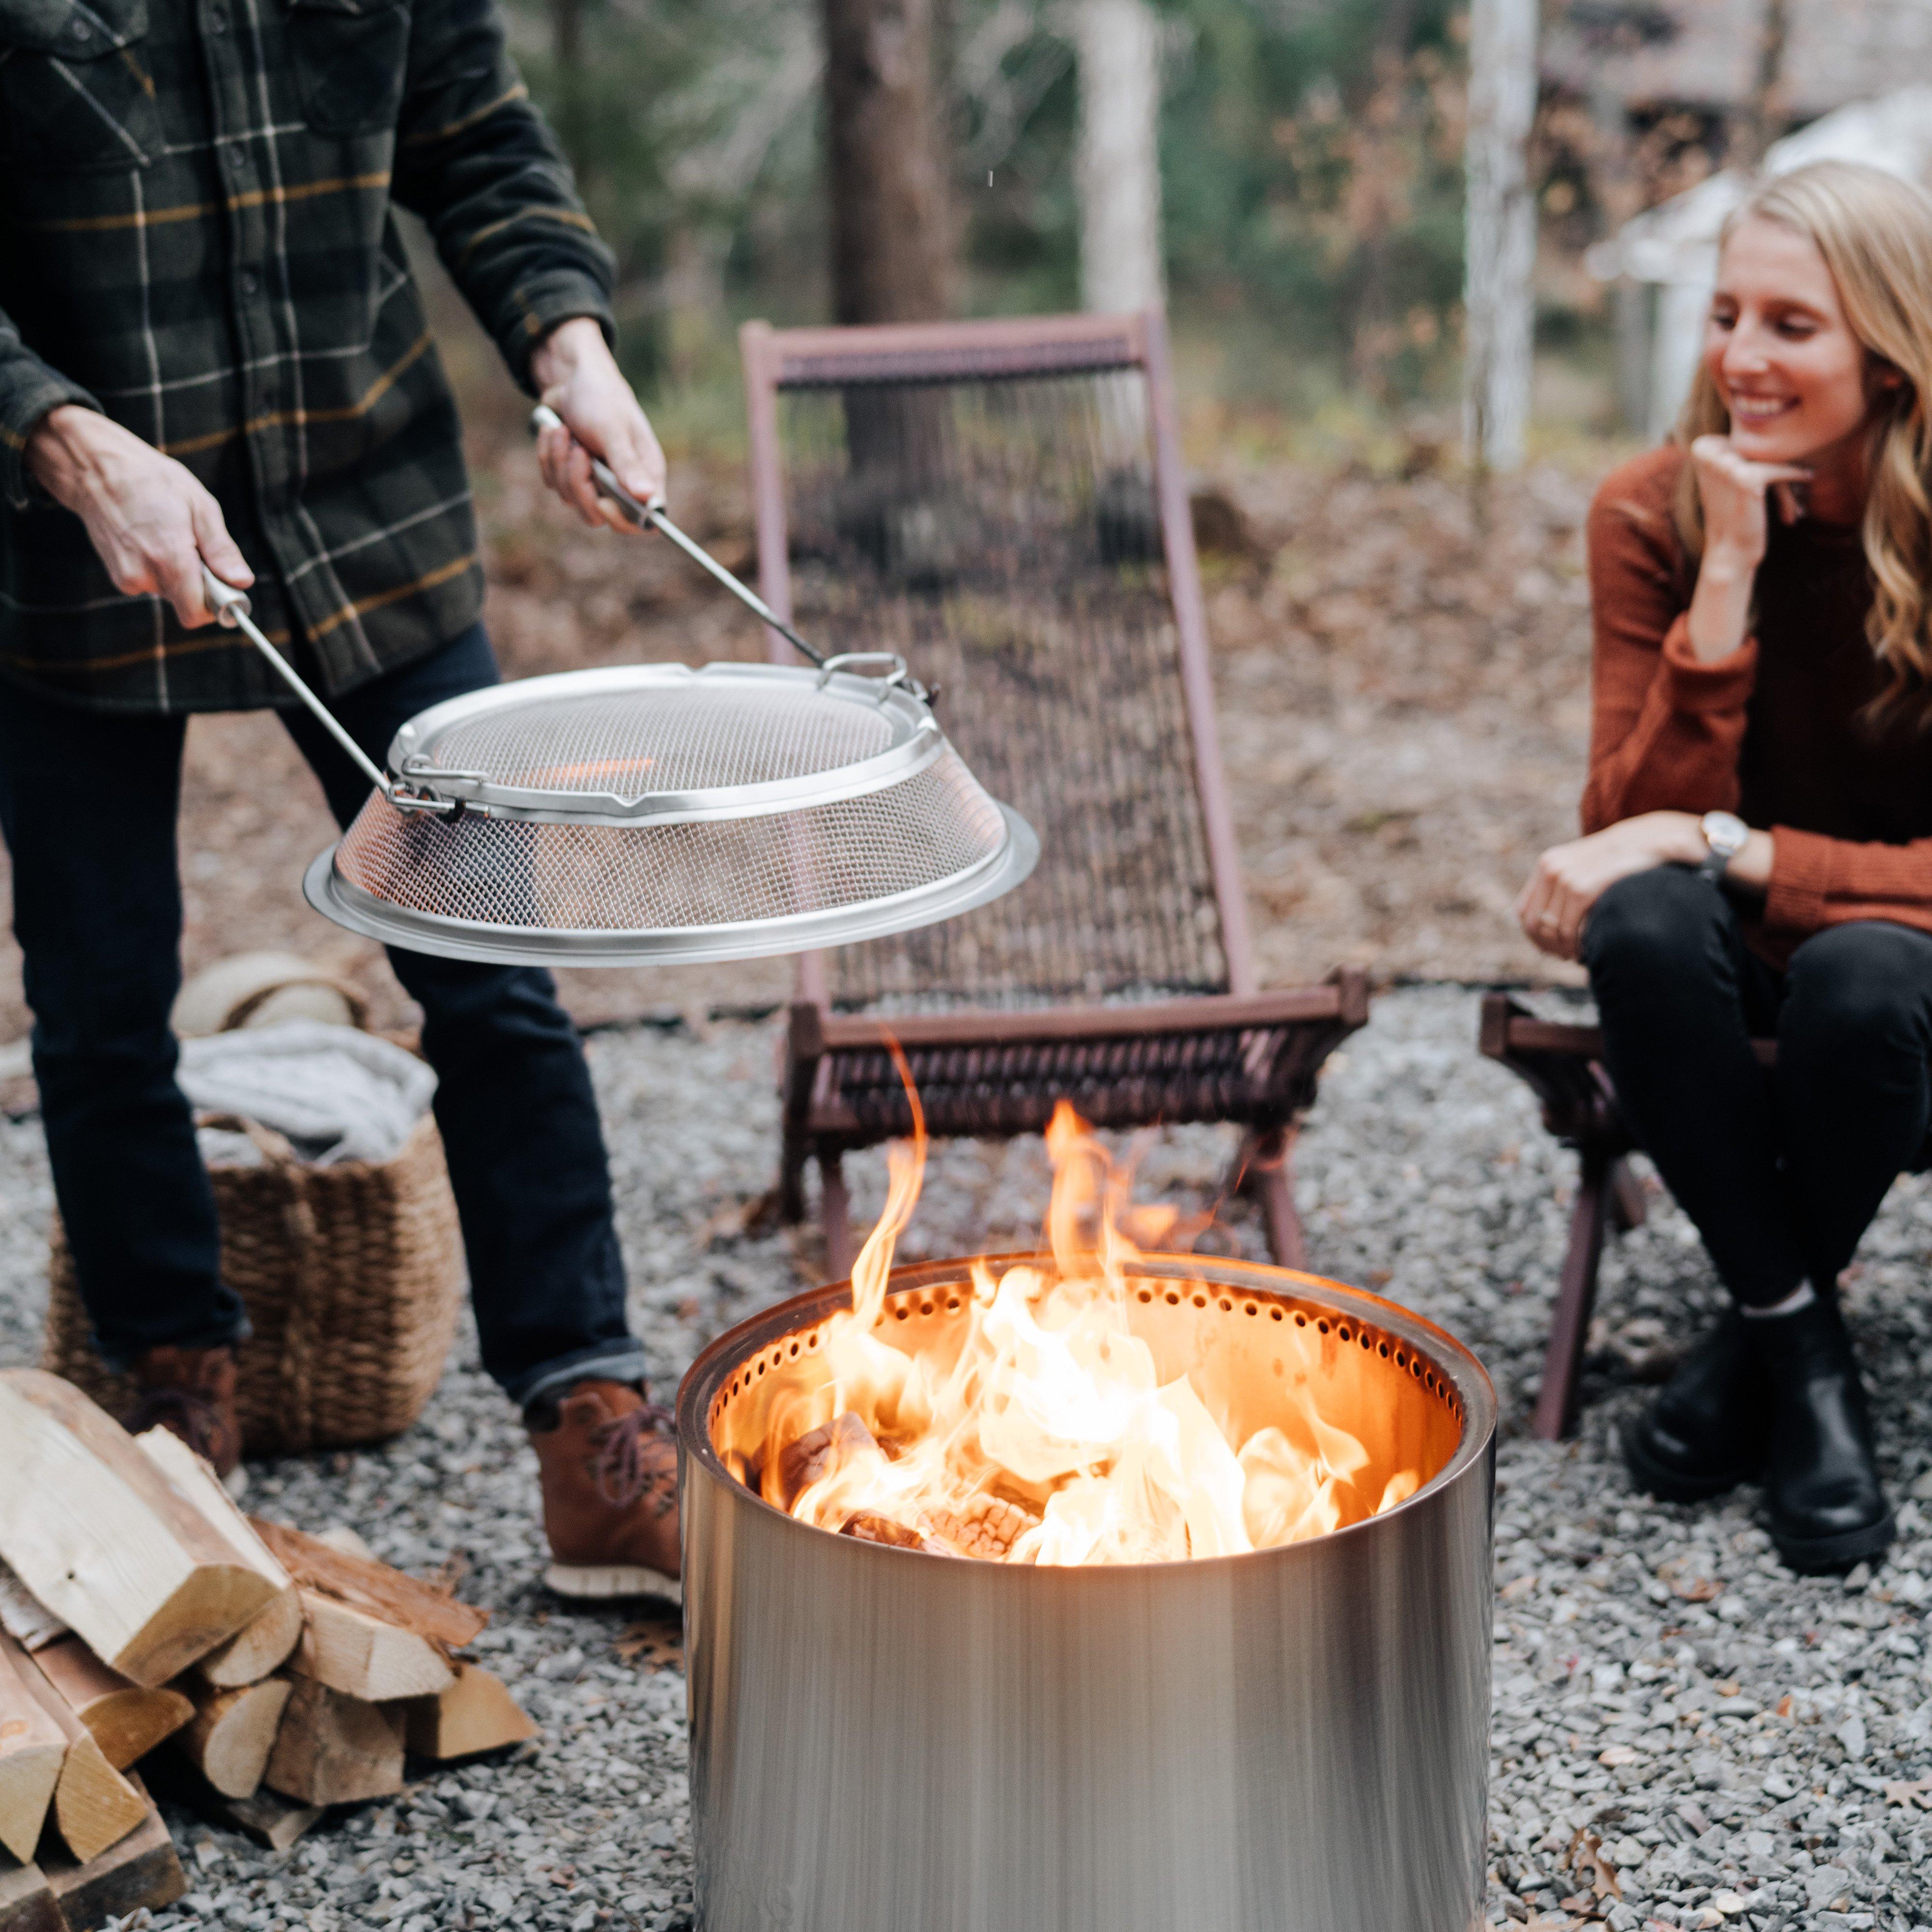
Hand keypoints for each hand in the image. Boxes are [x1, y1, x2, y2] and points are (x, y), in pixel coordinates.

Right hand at [26, 406, 251, 626]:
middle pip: (186, 602)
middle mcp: (145, 575)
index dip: (216, 603)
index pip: (196, 613)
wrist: (96, 469)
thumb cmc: (152, 481)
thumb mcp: (200, 506)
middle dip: (199, 583)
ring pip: (169, 591)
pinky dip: (158, 568)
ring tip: (167, 534)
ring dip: (177, 572)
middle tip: (194, 546)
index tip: (223, 582)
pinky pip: (151, 583)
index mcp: (170, 559)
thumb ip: (222, 550)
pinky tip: (150, 538)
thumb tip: (242, 582)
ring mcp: (127, 577)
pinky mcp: (117, 576)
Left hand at [530, 317, 665, 531]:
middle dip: (578, 483)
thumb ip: (628, 465)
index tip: (602, 502)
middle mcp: (622, 483)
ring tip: (563, 430)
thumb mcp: (614, 430)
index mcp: (645, 474)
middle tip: (577, 450)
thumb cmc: (601, 398)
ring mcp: (595, 481)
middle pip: (598, 515)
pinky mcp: (571, 473)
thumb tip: (650, 499)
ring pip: (570, 499)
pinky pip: (552, 482)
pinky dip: (547, 456)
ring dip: (559, 462)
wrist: (570, 377)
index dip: (623, 521)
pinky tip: (555, 431)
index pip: (645, 522)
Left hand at [1516, 812, 1704, 960]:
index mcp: (1547, 864)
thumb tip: (1547, 928)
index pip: (1524, 910)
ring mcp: (1564, 878)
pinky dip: (1574, 945)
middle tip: (1565, 957)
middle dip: (1548, 946)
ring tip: (1577, 956)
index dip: (1534, 935)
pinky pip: (1568, 928)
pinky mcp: (1580, 889)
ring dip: (1562, 949)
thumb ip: (1565, 888)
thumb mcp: (1585, 867)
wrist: (1647, 840)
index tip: (1549, 949)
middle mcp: (1550, 869)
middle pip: (1533, 923)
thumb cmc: (1619, 860)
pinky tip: (1585, 951)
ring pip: (1550, 929)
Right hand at [1688, 434, 1809, 574]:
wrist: (1728, 550)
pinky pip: (1782, 469)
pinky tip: (1808, 477)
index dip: (1764, 455)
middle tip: (1793, 487)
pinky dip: (1797, 475)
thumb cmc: (1733, 513)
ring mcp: (1727, 464)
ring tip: (1797, 494)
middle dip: (1779, 467)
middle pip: (1761, 448)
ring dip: (1788, 477)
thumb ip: (1739, 446)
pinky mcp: (1747, 478)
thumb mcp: (1729, 474)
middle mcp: (1710, 452)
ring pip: (1772, 459)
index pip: (1747, 436)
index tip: (1773, 474)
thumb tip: (1770, 410)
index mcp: (1702, 446)